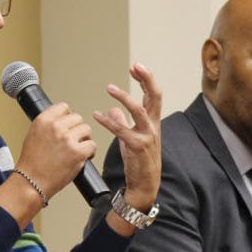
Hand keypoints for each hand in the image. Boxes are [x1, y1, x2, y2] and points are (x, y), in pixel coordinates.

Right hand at [14, 101, 95, 198]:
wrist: (31, 182)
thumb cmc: (31, 163)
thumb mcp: (33, 135)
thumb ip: (48, 125)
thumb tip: (62, 122)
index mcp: (43, 120)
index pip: (63, 107)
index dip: (68, 117)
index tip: (68, 125)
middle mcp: (55, 127)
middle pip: (78, 118)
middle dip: (77, 130)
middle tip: (73, 141)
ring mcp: (67, 139)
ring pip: (87, 130)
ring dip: (85, 139)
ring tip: (77, 149)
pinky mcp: (77, 152)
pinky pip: (92, 145)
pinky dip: (90, 152)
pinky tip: (82, 157)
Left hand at [93, 63, 161, 213]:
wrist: (145, 184)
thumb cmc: (139, 162)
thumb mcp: (130, 139)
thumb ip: (123, 122)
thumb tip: (113, 110)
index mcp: (153, 123)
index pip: (153, 95)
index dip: (146, 80)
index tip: (136, 68)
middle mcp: (153, 127)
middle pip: (155, 97)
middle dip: (147, 79)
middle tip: (136, 66)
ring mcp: (147, 136)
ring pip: (139, 111)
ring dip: (125, 97)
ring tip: (110, 88)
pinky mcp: (137, 147)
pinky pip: (121, 130)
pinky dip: (108, 121)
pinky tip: (97, 115)